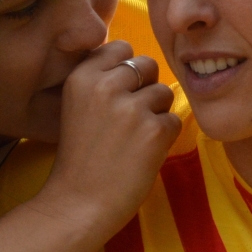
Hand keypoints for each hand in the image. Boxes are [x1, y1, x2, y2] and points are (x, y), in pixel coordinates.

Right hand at [40, 41, 180, 229]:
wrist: (77, 204)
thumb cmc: (80, 158)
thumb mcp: (76, 106)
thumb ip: (101, 81)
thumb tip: (137, 63)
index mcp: (82, 76)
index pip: (122, 47)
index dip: (127, 70)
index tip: (118, 95)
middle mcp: (106, 85)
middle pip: (147, 65)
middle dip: (145, 88)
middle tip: (128, 121)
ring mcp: (131, 107)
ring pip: (164, 93)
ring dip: (157, 114)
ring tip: (134, 139)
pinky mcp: (154, 130)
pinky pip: (175, 121)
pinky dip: (165, 138)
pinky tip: (142, 155)